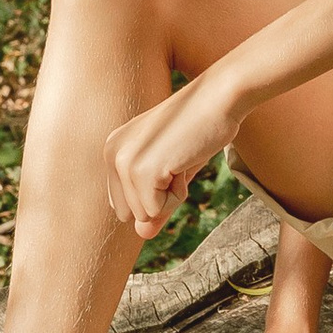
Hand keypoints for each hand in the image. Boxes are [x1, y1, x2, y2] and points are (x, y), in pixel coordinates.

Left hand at [105, 71, 238, 238]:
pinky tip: (184, 161)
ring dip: (172, 194)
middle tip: (177, 160)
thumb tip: (142, 235)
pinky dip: (179, 194)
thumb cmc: (199, 129)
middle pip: (132, 214)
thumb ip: (153, 202)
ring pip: (146, 215)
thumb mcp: (171, 170)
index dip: (153, 193)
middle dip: (160, 197)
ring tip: (181, 157)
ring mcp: (124, 163)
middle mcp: (112, 154)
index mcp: (113, 150)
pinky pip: (158, 210)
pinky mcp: (142, 172)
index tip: (170, 159)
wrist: (219, 98)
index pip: (124, 205)